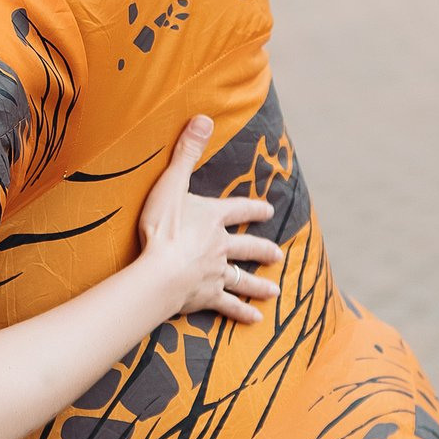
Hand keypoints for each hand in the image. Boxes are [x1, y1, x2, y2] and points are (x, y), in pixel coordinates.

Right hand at [133, 116, 282, 324]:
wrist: (160, 272)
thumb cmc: (163, 227)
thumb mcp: (172, 183)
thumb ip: (187, 152)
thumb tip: (203, 118)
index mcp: (213, 219)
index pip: (238, 210)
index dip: (253, 209)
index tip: (268, 211)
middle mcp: (220, 247)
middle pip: (246, 248)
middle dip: (262, 251)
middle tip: (277, 255)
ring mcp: (215, 274)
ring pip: (242, 279)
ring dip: (258, 285)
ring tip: (273, 291)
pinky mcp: (206, 296)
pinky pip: (227, 306)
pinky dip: (242, 314)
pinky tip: (255, 320)